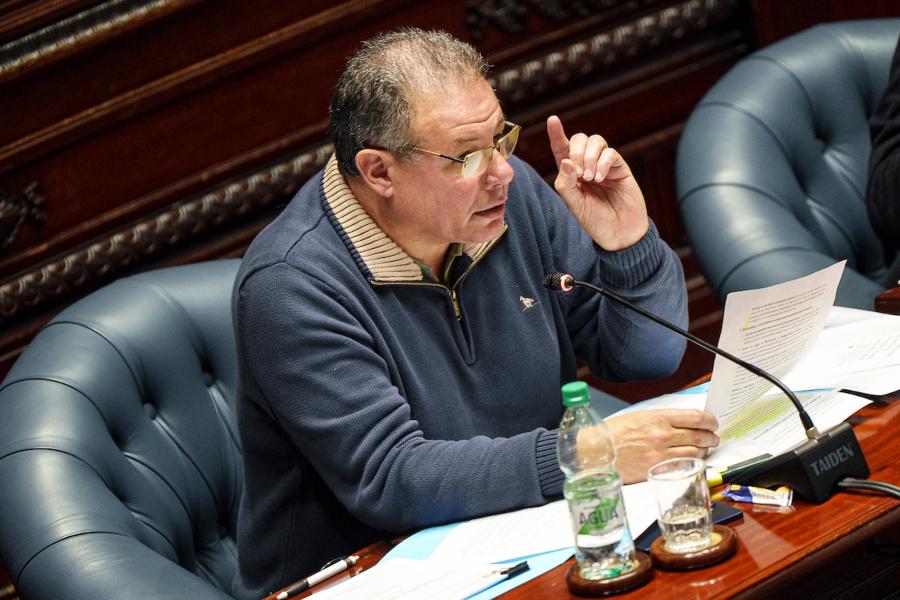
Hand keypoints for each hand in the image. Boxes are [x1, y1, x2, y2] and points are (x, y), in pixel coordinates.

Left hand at [547, 115, 648, 249]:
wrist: (618, 233)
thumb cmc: (594, 220)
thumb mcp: (574, 204)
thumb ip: (566, 184)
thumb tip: (566, 161)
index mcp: (571, 173)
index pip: (561, 148)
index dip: (556, 133)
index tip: (552, 120)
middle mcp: (586, 164)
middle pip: (579, 139)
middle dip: (576, 152)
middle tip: (578, 174)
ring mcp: (604, 164)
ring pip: (596, 141)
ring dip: (589, 156)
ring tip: (589, 178)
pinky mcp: (619, 168)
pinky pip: (610, 153)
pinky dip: (602, 163)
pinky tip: (600, 179)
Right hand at [604, 409, 718, 483]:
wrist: (597, 451)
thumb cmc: (613, 433)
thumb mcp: (639, 417)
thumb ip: (663, 419)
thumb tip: (685, 421)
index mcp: (658, 418)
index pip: (695, 417)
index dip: (710, 420)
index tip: (712, 423)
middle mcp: (662, 435)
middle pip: (700, 436)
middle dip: (711, 437)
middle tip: (712, 437)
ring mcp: (661, 454)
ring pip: (696, 452)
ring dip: (704, 451)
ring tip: (704, 449)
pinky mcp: (658, 470)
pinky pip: (684, 466)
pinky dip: (692, 463)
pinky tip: (691, 461)